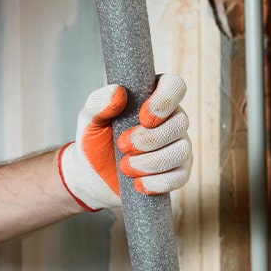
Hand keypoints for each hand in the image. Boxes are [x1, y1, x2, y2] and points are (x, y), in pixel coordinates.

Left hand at [57, 74, 191, 211]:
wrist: (92, 177)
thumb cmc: (95, 141)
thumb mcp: (89, 119)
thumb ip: (98, 102)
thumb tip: (119, 92)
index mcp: (153, 97)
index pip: (174, 86)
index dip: (165, 100)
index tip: (143, 117)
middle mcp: (171, 119)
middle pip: (181, 122)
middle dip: (150, 138)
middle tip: (122, 145)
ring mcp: (178, 146)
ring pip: (181, 150)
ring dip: (151, 162)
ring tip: (125, 167)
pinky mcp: (178, 173)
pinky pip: (180, 177)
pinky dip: (157, 182)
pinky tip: (138, 183)